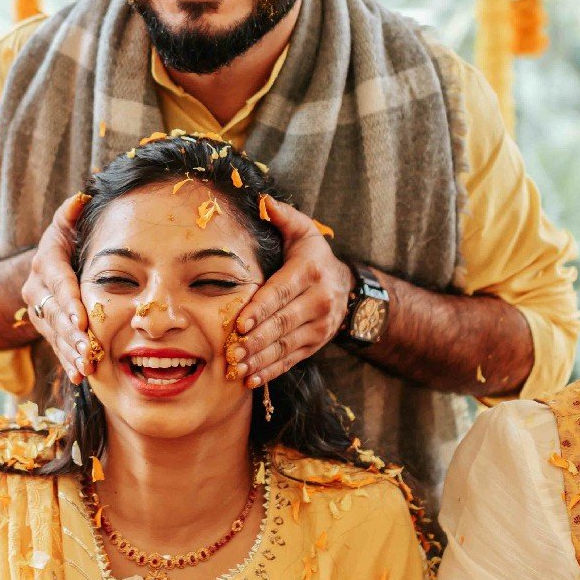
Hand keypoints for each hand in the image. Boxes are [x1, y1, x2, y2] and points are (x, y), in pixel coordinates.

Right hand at [20, 194, 89, 384]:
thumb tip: (83, 198)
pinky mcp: (46, 328)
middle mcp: (37, 287)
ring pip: (54, 333)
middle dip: (71, 332)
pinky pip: (55, 346)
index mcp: (45, 261)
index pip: (57, 281)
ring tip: (85, 367)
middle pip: (54, 312)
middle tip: (86, 349)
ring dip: (70, 351)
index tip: (81, 317)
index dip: (69, 299)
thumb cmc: (68, 239)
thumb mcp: (67, 223)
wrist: (48, 264)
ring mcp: (40, 311)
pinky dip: (67, 362)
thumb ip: (73, 213)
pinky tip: (78, 377)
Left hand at [230, 198, 353, 387]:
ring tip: (237, 367)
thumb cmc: (313, 257)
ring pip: (285, 346)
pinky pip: (290, 360)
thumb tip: (264, 201)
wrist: (348, 289)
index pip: (281, 293)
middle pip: (282, 324)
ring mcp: (318, 327)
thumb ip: (284, 217)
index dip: (260, 309)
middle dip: (255, 340)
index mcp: (309, 272)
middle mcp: (318, 301)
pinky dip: (270, 371)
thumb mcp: (304, 233)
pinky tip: (250, 378)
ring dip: (259, 359)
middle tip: (231, 350)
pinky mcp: (314, 345)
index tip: (240, 324)